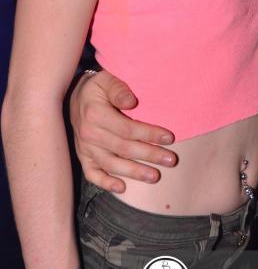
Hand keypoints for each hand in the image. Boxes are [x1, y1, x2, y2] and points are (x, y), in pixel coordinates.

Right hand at [69, 70, 176, 192]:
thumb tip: (131, 102)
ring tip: (155, 176)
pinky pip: (92, 174)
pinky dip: (106, 183)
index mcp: (96, 115)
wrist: (75, 94)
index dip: (149, 134)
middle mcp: (89, 134)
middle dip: (149, 155)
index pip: (127, 129)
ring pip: (111, 164)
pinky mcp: (83, 156)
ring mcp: (85, 148)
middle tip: (171, 160)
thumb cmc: (98, 86)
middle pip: (123, 149)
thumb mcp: (107, 79)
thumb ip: (119, 89)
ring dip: (134, 172)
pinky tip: (122, 188)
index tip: (169, 138)